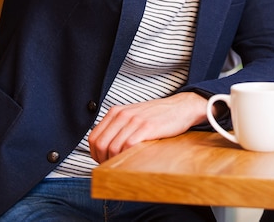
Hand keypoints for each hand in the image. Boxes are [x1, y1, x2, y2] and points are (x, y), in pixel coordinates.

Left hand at [88, 92, 207, 162]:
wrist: (179, 107)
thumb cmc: (157, 116)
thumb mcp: (132, 116)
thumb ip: (118, 127)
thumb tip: (104, 148)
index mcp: (116, 112)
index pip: (93, 137)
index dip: (95, 154)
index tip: (103, 161)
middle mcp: (122, 114)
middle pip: (100, 144)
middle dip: (103, 160)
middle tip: (113, 166)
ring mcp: (134, 120)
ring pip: (113, 147)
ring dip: (116, 161)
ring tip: (123, 164)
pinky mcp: (147, 127)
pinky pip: (128, 146)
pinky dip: (127, 156)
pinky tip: (133, 159)